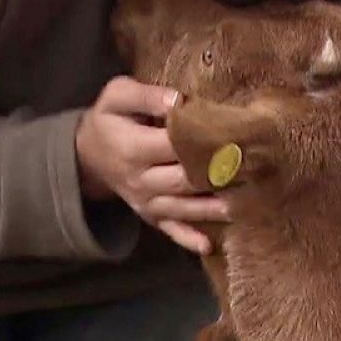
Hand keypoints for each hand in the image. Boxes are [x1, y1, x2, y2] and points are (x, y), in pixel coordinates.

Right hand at [75, 76, 229, 253]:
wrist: (87, 155)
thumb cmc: (109, 119)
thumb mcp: (118, 95)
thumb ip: (147, 96)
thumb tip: (179, 100)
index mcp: (134, 148)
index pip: (175, 146)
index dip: (205, 141)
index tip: (235, 134)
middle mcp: (141, 179)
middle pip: (185, 180)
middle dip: (218, 174)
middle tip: (253, 166)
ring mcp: (146, 202)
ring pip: (183, 207)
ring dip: (213, 207)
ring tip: (244, 201)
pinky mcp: (150, 216)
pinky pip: (170, 229)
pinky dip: (188, 239)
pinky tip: (209, 245)